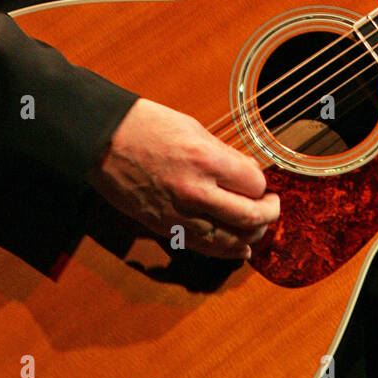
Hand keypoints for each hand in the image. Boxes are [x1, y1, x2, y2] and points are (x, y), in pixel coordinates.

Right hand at [86, 98, 279, 259]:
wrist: (103, 141)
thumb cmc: (147, 126)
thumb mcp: (194, 129)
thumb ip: (225, 155)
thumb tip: (250, 174)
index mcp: (205, 160)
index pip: (255, 184)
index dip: (263, 184)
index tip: (260, 180)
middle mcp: (196, 192)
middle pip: (250, 216)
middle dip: (269, 213)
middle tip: (273, 206)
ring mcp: (179, 214)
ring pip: (230, 239)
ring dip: (252, 235)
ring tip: (260, 227)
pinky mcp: (165, 228)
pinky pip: (204, 247)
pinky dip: (227, 251)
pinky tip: (241, 249)